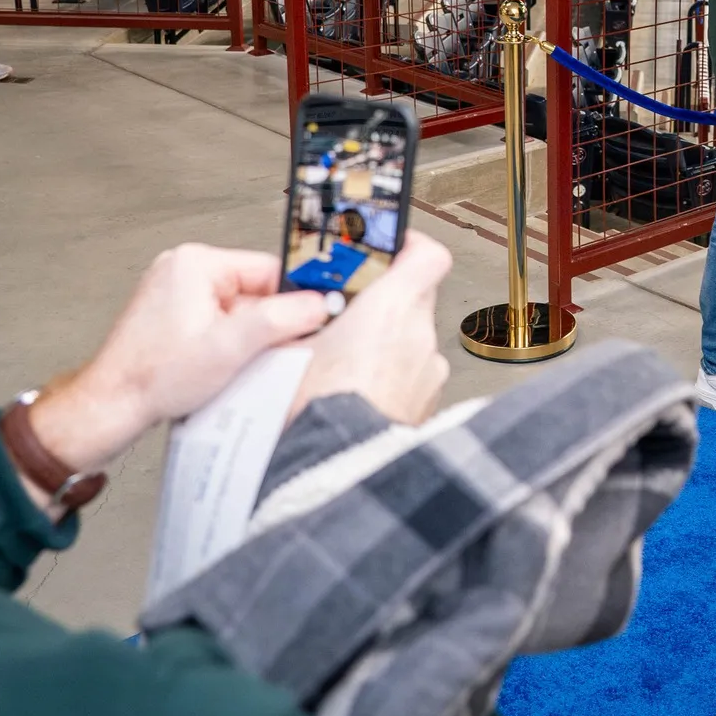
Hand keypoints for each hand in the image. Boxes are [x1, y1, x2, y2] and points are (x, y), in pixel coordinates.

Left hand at [29, 245, 330, 473]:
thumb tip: (317, 305)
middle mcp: (183, 270)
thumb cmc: (153, 377)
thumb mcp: (231, 347)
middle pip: (255, 291)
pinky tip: (218, 365)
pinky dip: (227, 343)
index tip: (305, 324)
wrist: (112, 406)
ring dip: (245, 337)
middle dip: (264, 325)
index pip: (269, 270)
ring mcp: (176, 292)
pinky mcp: (172, 315)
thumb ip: (280, 320)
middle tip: (258, 354)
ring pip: (238, 310)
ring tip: (231, 363)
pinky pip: (219, 321)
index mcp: (196, 263)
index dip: (290, 301)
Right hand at [289, 230, 451, 425]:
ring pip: (413, 339)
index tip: (391, 247)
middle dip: (385, 300)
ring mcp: (429, 373)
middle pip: (416, 297)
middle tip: (349, 310)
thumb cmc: (316, 411)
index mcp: (391, 309)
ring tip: (347, 359)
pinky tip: (359, 391)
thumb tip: (289, 310)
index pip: (428, 256)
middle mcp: (420, 337)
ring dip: (389, 342)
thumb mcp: (286, 351)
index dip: (411, 246)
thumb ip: (296, 320)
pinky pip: (414, 376)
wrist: (338, 469)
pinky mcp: (428, 405)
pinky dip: (393, 376)